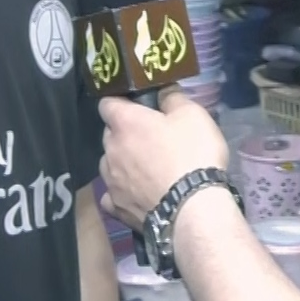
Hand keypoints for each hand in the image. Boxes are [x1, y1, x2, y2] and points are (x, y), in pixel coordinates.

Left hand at [96, 89, 230, 229]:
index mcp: (125, 123)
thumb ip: (173, 98)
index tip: (137, 107)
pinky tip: (135, 194)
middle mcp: (110, 150)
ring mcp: (110, 181)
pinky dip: (121, 192)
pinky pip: (111, 195)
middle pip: (109, 135)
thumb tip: (163, 91)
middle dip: (125, 134)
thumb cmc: (192, 155)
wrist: (192, 208)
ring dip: (122, 162)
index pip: (107, 103)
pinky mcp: (117, 207)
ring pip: (109, 164)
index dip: (121, 103)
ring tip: (145, 170)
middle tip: (150, 139)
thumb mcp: (192, 115)